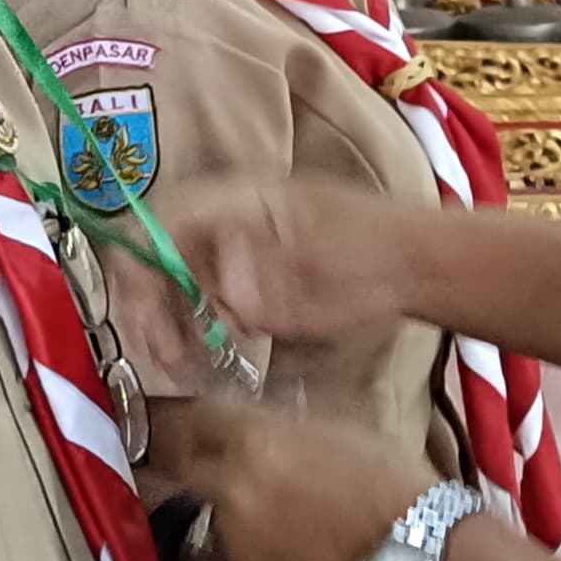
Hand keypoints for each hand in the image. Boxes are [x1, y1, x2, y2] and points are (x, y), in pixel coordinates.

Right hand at [164, 179, 436, 345]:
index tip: (143, 315)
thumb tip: (225, 296)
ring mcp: (243, 248)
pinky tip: (213, 351)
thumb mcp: (317, 266)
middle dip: (153, 304)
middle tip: (160, 353)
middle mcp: (231, 219)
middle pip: (164, 252)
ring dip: (174, 320)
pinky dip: (202, 326)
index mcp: (240, 199)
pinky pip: (211, 300)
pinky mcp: (257, 280)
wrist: (417, 265)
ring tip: (182, 361)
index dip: (142, 265)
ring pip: (183, 280)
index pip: (164, 221)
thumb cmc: (371, 254)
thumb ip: (267, 280)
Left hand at [168, 398, 444, 560]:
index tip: (204, 417)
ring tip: (282, 510)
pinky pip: (242, 551)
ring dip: (237, 505)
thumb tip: (264, 422)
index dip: (199, 416)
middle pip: (189, 467)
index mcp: (255, 440)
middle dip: (201, 460)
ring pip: (218, 512)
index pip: (196, 417)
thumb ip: (288, 425)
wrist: (417, 556)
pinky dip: (259, 544)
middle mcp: (232, 489)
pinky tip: (297, 544)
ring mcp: (237, 540)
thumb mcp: (341, 428)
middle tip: (226, 459)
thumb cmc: (391, 480)